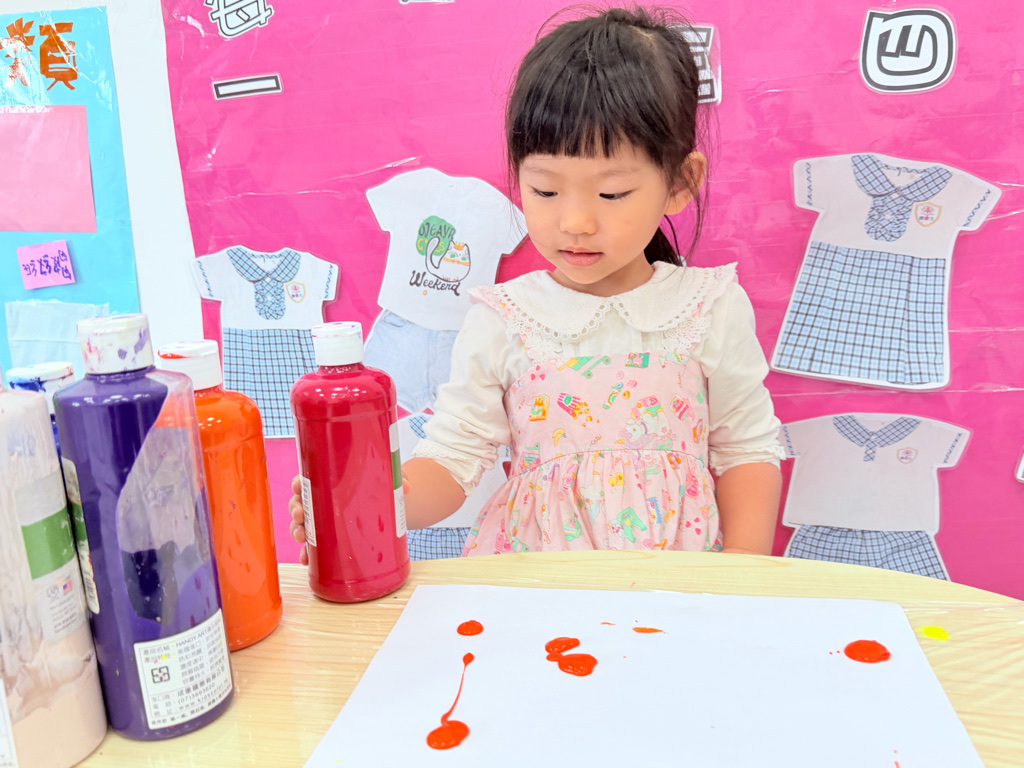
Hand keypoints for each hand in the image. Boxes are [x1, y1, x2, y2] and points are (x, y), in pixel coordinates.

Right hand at [288, 474, 410, 566]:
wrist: (394, 508)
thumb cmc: (385, 487)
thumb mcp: (391, 481)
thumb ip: (398, 479)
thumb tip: (406, 487)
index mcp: (331, 481)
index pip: (308, 479)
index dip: (299, 483)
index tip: (298, 486)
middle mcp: (323, 501)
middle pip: (301, 502)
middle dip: (296, 509)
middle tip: (300, 515)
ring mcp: (325, 521)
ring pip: (303, 525)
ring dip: (297, 531)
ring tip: (302, 537)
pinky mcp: (331, 539)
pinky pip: (314, 547)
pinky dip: (307, 553)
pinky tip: (306, 559)